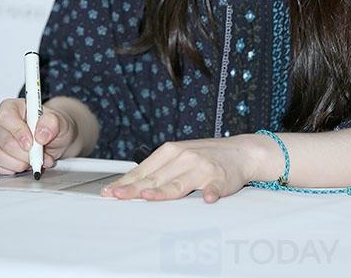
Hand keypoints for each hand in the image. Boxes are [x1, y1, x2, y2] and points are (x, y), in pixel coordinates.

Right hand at [0, 97, 78, 174]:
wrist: (56, 140)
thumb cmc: (54, 126)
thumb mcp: (60, 121)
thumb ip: (52, 123)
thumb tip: (41, 135)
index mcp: (13, 107)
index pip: (6, 116)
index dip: (17, 131)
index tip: (31, 143)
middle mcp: (1, 123)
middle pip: (4, 141)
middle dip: (24, 153)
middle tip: (40, 155)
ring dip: (21, 163)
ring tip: (37, 160)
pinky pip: (0, 167)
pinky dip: (16, 169)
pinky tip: (28, 164)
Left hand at [100, 134, 259, 202]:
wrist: (240, 151)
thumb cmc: (205, 157)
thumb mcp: (179, 157)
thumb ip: (157, 170)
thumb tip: (129, 185)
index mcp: (171, 151)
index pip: (144, 169)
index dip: (126, 182)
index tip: (110, 192)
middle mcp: (184, 157)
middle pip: (156, 178)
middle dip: (135, 189)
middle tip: (118, 197)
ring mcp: (202, 167)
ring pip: (180, 182)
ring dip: (164, 191)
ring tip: (149, 197)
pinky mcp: (220, 178)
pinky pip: (214, 187)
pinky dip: (211, 192)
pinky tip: (208, 198)